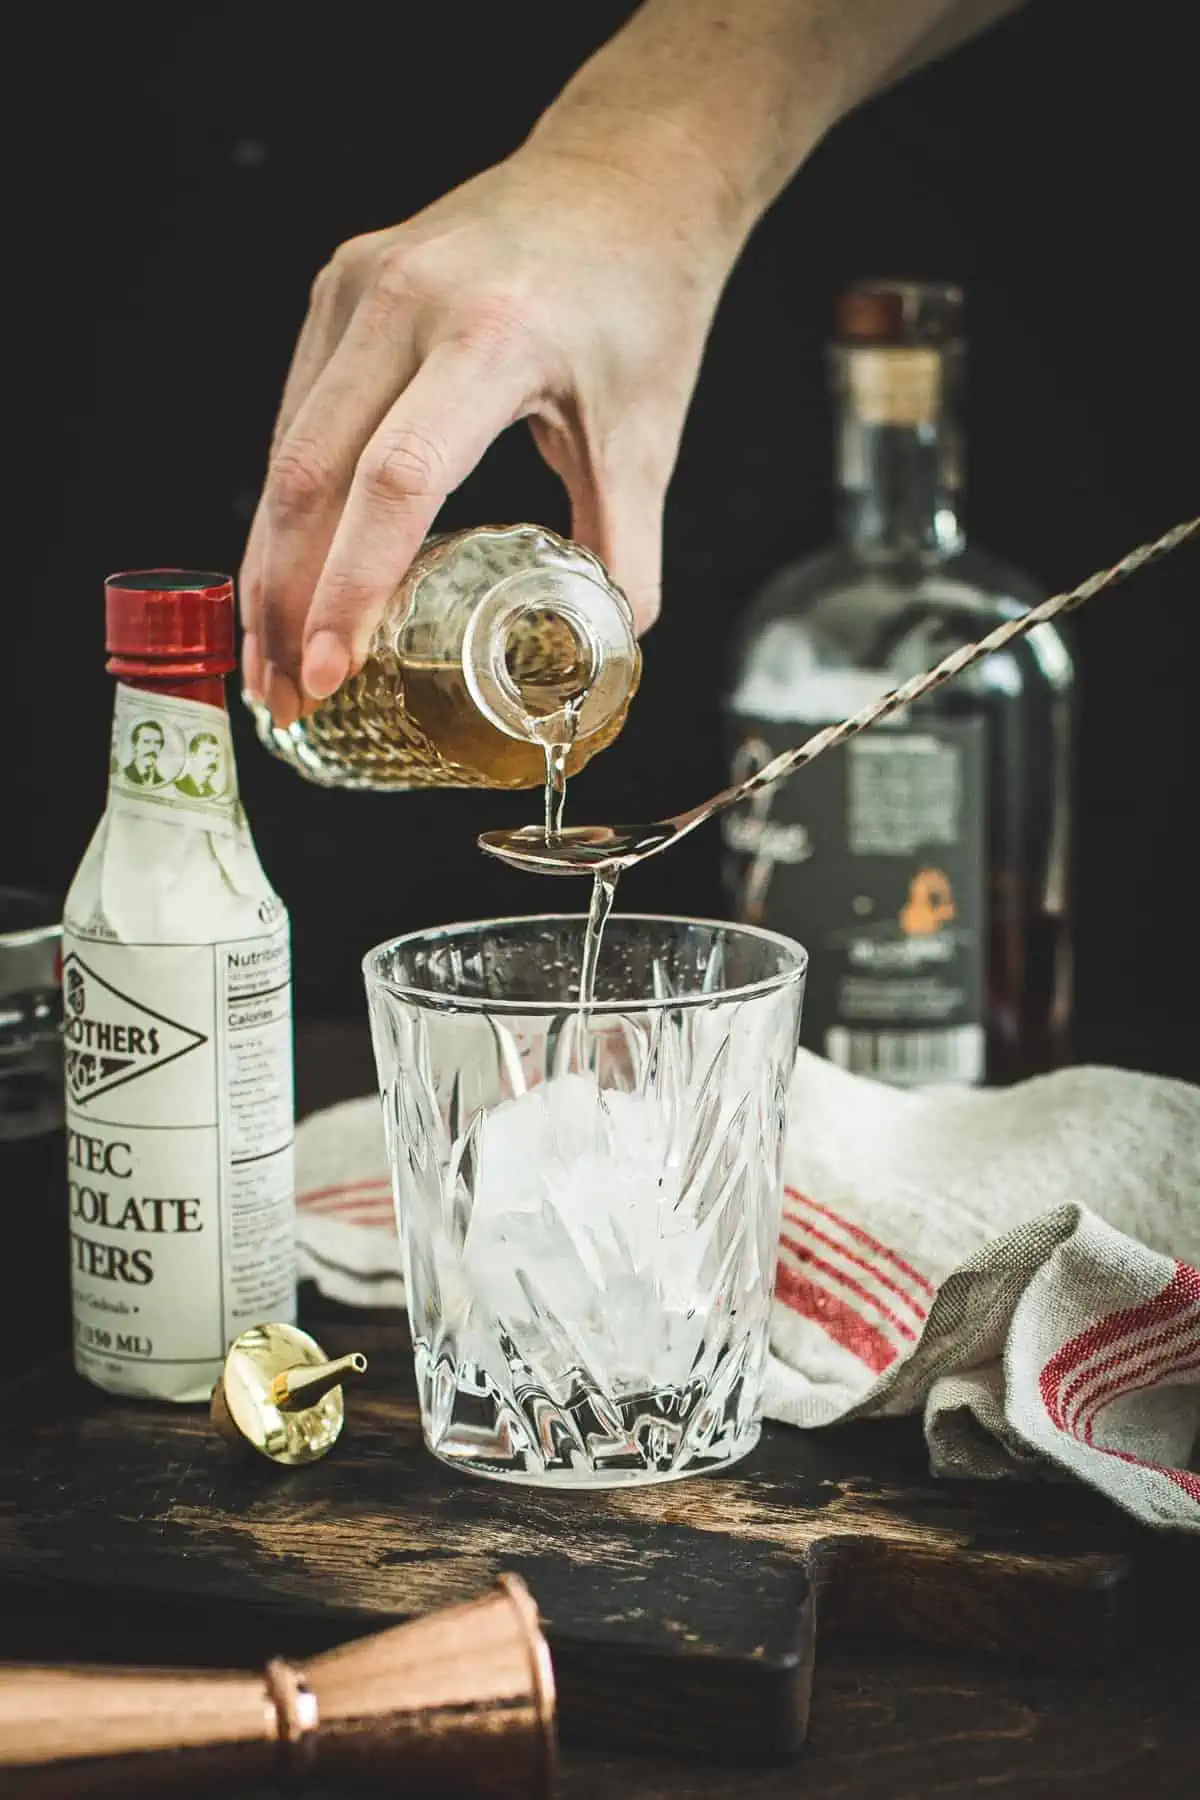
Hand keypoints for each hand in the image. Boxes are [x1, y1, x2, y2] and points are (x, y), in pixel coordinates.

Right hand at [241, 136, 737, 724]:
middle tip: (285, 693)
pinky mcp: (338, 287)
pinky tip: (288, 571)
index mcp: (489, 334)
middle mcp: (404, 299)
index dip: (354, 586)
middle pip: (311, 475)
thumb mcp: (646, 431)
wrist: (622, 174)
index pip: (397, 482)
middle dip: (286, 599)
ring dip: (271, 562)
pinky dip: (288, 505)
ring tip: (274, 656)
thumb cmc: (639, 297)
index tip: (332, 670)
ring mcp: (357, 286)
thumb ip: (623, 549)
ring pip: (284, 449)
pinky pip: (297, 414)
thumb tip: (602, 651)